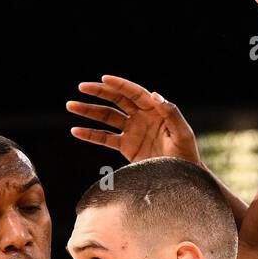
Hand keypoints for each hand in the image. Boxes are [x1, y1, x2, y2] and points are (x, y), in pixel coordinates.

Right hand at [68, 75, 201, 163]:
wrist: (183, 179)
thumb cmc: (187, 156)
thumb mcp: (182, 133)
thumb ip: (171, 113)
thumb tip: (154, 94)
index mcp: (155, 110)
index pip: (133, 92)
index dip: (119, 85)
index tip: (103, 79)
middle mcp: (141, 117)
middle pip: (116, 100)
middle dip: (98, 93)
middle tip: (81, 88)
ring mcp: (132, 131)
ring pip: (107, 117)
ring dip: (89, 111)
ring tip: (71, 106)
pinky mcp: (126, 147)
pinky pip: (105, 138)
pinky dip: (91, 135)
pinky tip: (76, 131)